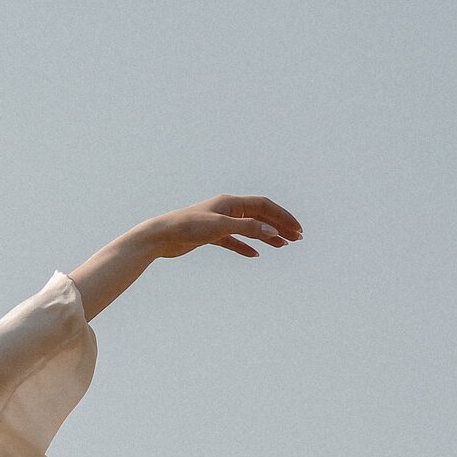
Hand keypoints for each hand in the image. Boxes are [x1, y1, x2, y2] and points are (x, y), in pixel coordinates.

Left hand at [138, 194, 302, 259]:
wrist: (160, 237)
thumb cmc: (188, 227)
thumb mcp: (221, 227)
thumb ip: (248, 228)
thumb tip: (273, 232)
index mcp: (230, 202)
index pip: (264, 205)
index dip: (282, 216)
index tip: (297, 229)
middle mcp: (226, 210)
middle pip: (259, 216)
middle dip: (279, 226)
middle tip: (297, 238)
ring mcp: (218, 223)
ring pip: (249, 228)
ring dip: (266, 236)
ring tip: (282, 246)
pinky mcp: (209, 236)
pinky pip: (233, 241)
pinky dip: (245, 246)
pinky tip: (255, 255)